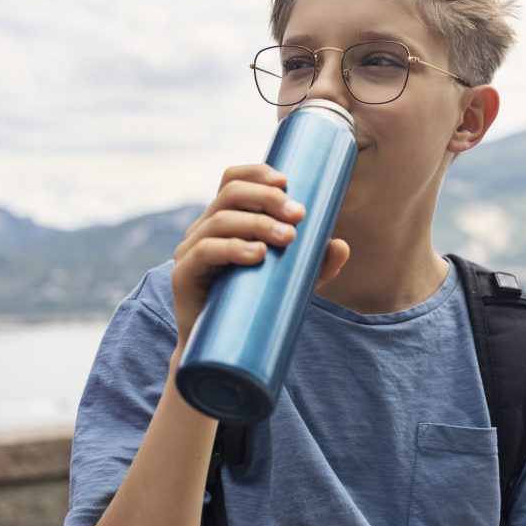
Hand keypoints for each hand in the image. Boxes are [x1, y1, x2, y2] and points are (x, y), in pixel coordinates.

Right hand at [170, 164, 349, 357]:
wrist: (220, 352)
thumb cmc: (253, 306)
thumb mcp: (290, 280)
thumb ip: (315, 264)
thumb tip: (341, 246)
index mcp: (224, 220)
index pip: (233, 181)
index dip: (257, 173)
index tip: (288, 181)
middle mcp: (203, 230)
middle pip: (230, 194)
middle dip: (267, 198)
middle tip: (299, 215)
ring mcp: (190, 251)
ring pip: (220, 220)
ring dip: (256, 223)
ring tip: (287, 237)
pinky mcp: (183, 276)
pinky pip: (205, 251)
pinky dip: (233, 248)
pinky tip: (257, 254)